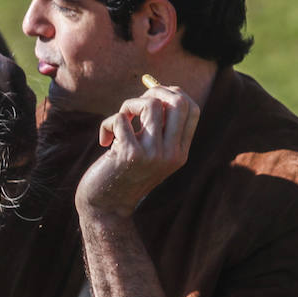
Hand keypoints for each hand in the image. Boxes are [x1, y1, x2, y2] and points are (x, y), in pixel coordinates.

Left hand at [75, 82, 200, 218]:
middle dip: (154, 92)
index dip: (173, 94)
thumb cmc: (122, 173)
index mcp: (180, 152)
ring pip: (149, 105)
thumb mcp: (146, 151)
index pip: (193, 109)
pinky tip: (104, 141)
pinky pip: (120, 119)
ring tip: (118, 123)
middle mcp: (172, 153)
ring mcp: (153, 155)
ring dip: (128, 106)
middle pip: (178, 102)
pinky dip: (107, 124)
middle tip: (135, 106)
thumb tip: (158, 89)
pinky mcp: (130, 155)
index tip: (153, 96)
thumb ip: (156, 127)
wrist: (106, 207)